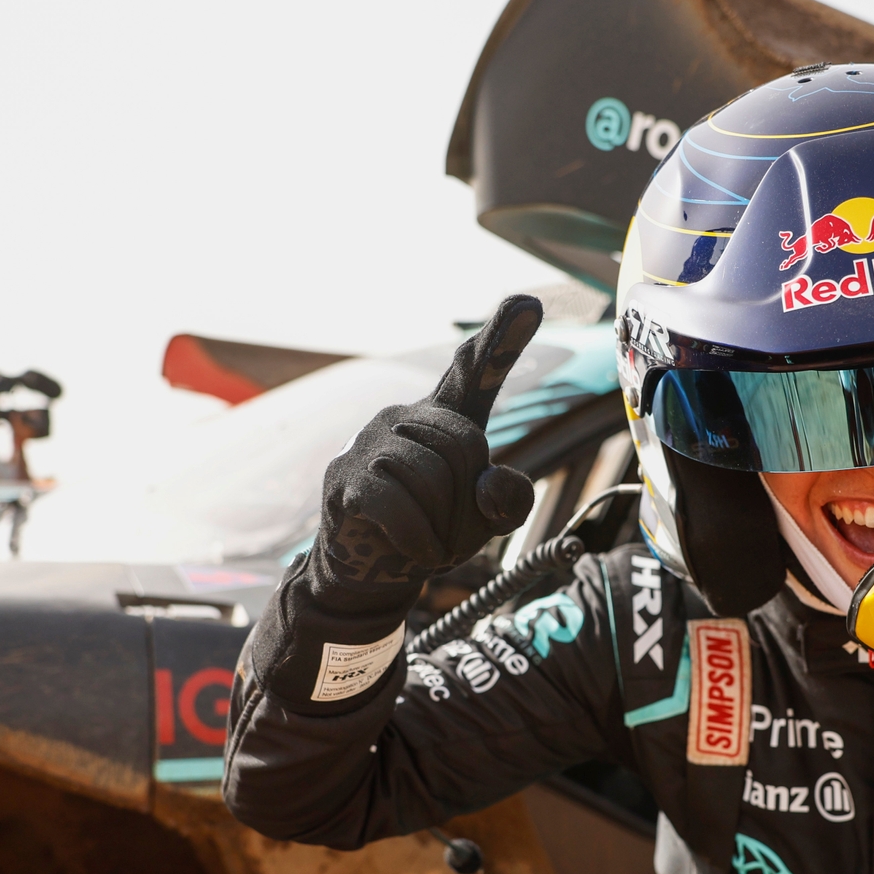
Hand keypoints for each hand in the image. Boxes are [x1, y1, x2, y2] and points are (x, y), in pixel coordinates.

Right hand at [317, 295, 540, 602]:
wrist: (372, 571)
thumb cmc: (433, 531)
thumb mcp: (487, 519)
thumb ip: (510, 498)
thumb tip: (492, 484)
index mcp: (446, 418)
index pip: (474, 372)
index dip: (501, 340)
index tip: (528, 302)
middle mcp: (406, 417)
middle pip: (468, 446)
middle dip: (470, 503)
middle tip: (453, 533)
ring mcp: (370, 442)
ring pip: (432, 476)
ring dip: (444, 528)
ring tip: (432, 542)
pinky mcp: (345, 476)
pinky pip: (397, 504)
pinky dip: (419, 538)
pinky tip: (420, 552)